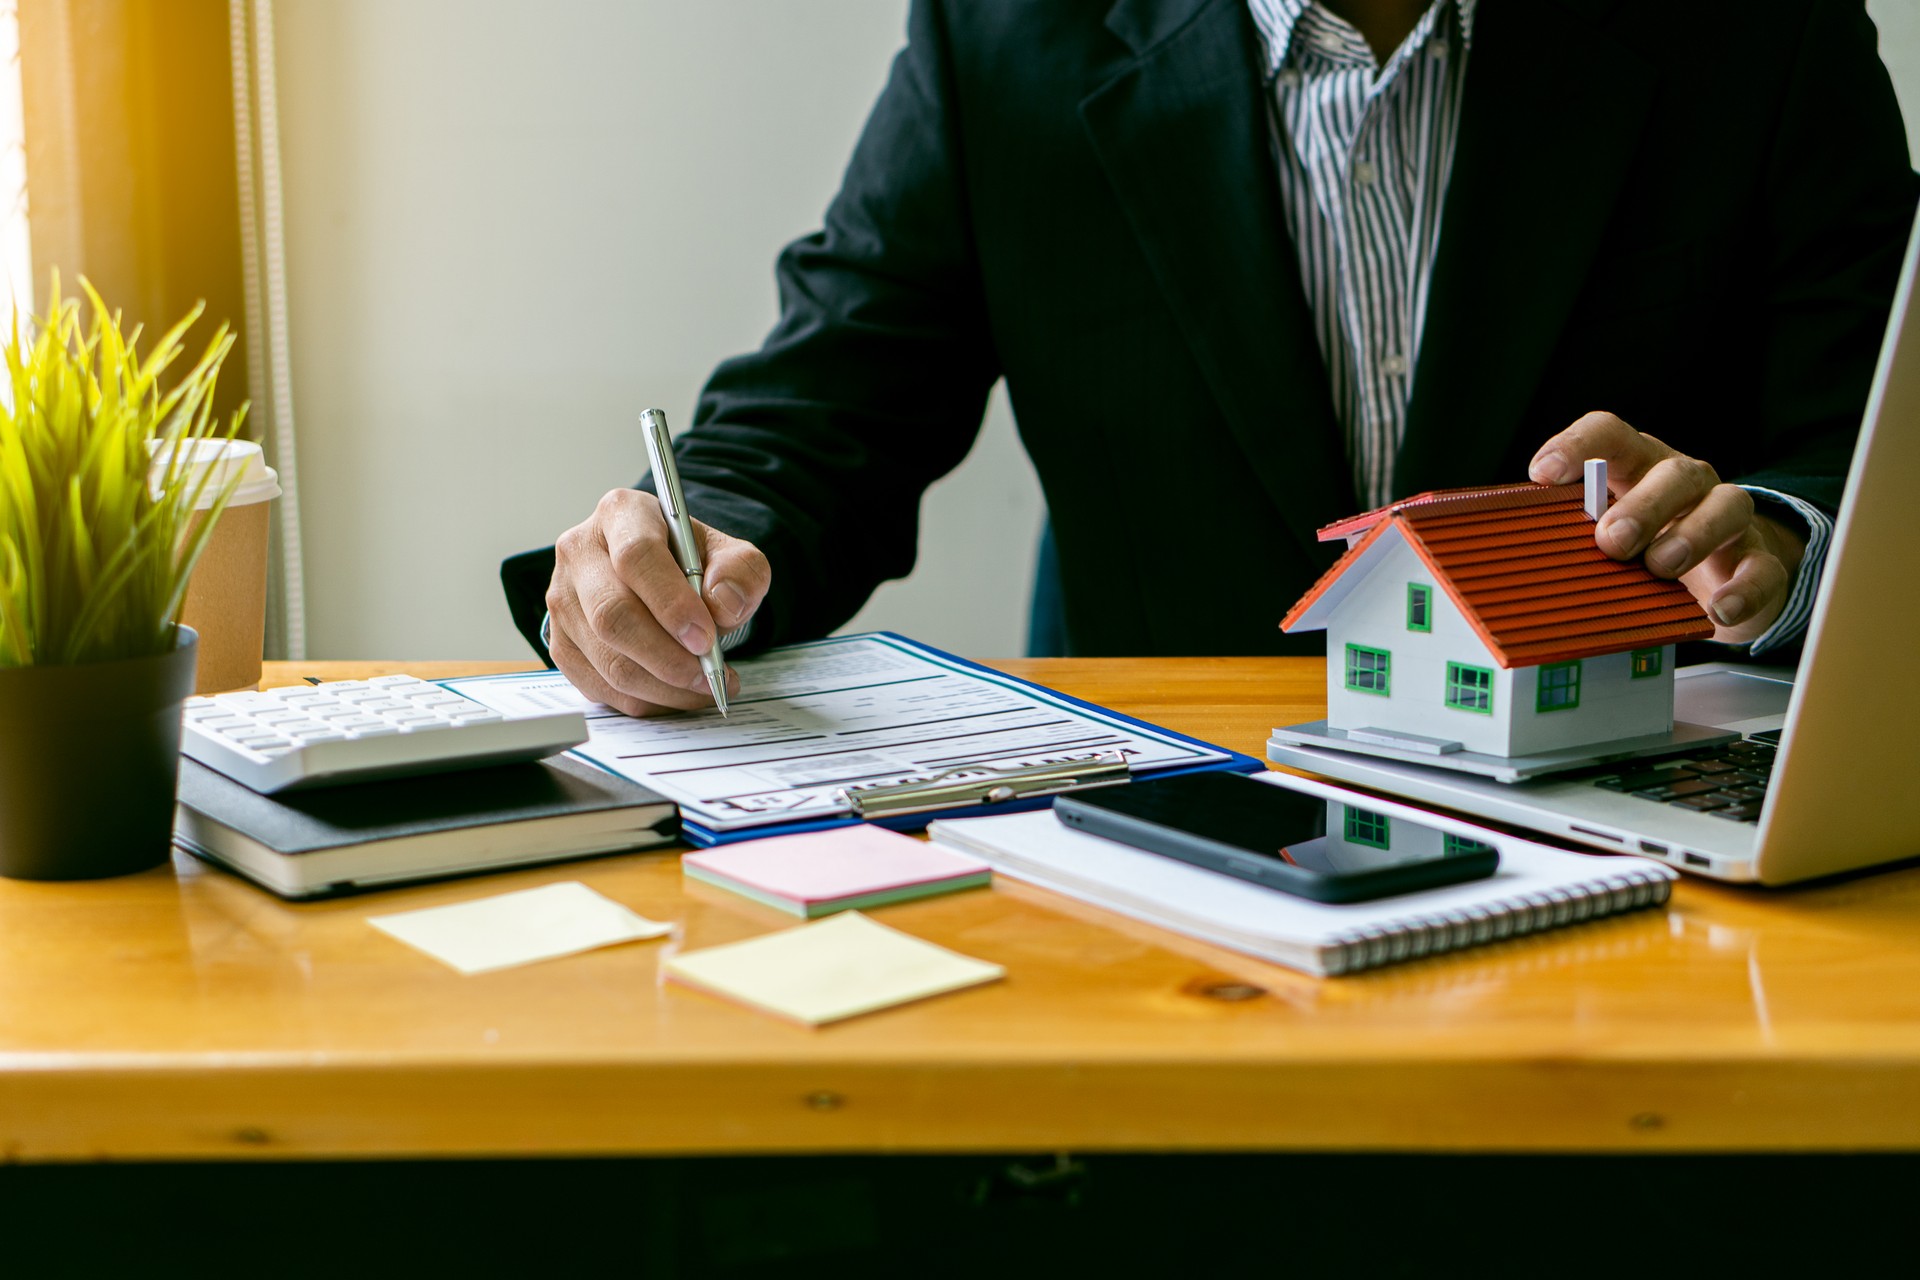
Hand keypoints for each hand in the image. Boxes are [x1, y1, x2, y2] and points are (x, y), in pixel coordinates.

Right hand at [546, 488, 770, 714]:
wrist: (660, 577)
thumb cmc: (690, 563)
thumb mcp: (729, 554)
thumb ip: (740, 571)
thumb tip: (723, 603)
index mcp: (621, 514)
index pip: (636, 557)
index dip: (671, 603)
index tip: (705, 637)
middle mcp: (580, 552)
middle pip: (611, 615)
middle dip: (666, 657)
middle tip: (708, 674)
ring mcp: (562, 599)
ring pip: (605, 659)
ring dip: (661, 686)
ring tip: (703, 686)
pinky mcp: (560, 641)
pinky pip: (598, 685)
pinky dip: (643, 700)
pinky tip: (674, 693)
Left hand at [1528, 412, 1805, 645]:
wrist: (1723, 572)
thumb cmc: (1645, 544)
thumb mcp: (1603, 533)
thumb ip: (1566, 534)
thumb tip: (1504, 552)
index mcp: (1636, 466)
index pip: (1609, 434)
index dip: (1576, 446)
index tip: (1544, 474)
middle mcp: (1685, 482)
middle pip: (1674, 472)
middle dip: (1642, 504)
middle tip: (1610, 540)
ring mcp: (1727, 519)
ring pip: (1728, 505)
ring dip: (1692, 535)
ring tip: (1660, 567)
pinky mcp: (1757, 560)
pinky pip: (1761, 567)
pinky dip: (1743, 587)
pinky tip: (1719, 608)